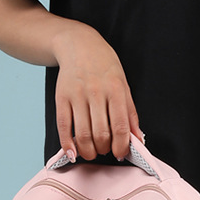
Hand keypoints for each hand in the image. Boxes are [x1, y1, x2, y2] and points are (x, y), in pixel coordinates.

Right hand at [53, 22, 143, 160]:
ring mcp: (77, 95)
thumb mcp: (124, 85)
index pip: (120, 127)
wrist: (79, 45)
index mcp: (116, 90)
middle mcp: (96, 93)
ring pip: (82, 134)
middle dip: (104, 150)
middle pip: (101, 134)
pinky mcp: (61, 98)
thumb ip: (131, 113)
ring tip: (92, 152)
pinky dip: (67, 144)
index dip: (121, 146)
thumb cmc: (105, 67)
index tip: (120, 154)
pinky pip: (64, 126)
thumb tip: (138, 140)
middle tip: (105, 150)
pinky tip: (72, 153)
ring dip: (88, 151)